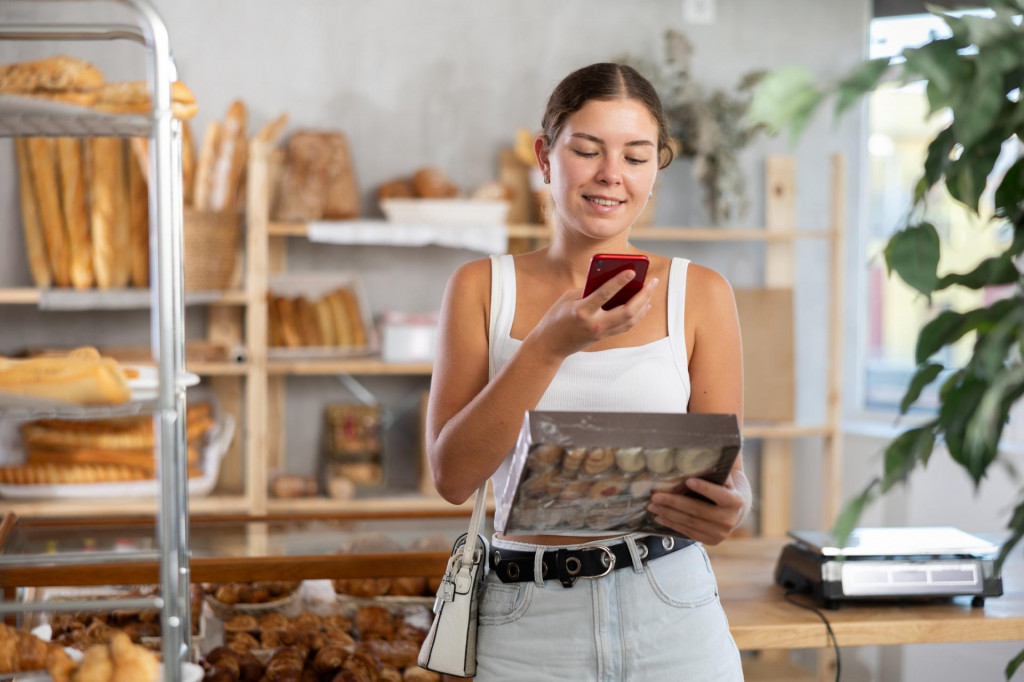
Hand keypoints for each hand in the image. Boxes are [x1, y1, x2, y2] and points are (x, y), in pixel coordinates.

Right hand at [524, 270, 659, 359]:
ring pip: (631, 320)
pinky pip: (626, 326)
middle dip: (643, 295)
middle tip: (652, 281)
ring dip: (644, 304)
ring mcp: (601, 333)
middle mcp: (594, 324)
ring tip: (650, 290)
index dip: (620, 281)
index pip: (605, 294)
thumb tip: (611, 280)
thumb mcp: (568, 298)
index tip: (633, 271)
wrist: (550, 345)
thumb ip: (589, 289)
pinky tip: (643, 305)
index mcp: (582, 311)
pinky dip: (637, 315)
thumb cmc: (556, 317)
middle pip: (627, 311)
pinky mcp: (603, 337)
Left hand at [646, 469, 750, 545]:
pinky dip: (673, 525)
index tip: (688, 480)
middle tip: (656, 496)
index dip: (704, 488)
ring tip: (653, 506)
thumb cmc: (728, 487)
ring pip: (691, 523)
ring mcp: (721, 533)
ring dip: (669, 515)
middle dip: (674, 503)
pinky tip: (660, 517)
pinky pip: (689, 533)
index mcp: (736, 501)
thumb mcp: (729, 474)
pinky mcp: (712, 540)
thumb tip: (724, 432)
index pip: (719, 495)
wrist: (737, 510)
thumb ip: (721, 461)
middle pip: (698, 510)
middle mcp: (730, 519)